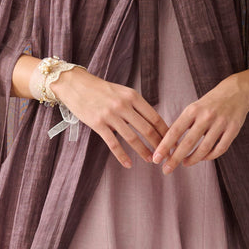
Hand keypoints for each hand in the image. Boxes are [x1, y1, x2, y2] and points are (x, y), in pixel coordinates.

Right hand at [50, 66, 170, 169]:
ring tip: (151, 160)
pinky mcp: (98, 124)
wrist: (76, 85)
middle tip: (165, 155)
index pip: (154, 117)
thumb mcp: (122, 92)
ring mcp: (110, 115)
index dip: (165, 131)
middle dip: (159, 144)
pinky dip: (122, 156)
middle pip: (147, 129)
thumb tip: (152, 122)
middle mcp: (123, 105)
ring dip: (143, 151)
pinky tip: (129, 164)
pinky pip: (113, 143)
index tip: (172, 141)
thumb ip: (136, 105)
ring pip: (132, 138)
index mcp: (132, 96)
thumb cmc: (101, 89)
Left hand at [151, 76, 248, 173]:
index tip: (156, 158)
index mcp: (193, 109)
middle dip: (175, 159)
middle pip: (188, 143)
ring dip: (193, 160)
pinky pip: (220, 149)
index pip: (175, 131)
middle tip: (166, 170)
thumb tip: (167, 144)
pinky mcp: (233, 129)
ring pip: (205, 149)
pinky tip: (203, 158)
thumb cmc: (210, 103)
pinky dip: (210, 156)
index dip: (164, 146)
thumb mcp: (194, 108)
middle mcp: (206, 116)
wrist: (237, 90)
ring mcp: (221, 123)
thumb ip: (183, 124)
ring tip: (185, 164)